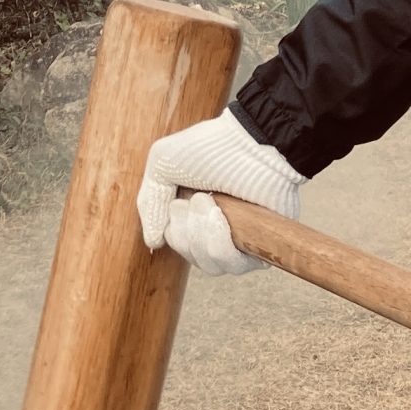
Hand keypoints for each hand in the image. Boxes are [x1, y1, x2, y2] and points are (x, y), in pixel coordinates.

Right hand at [136, 110, 303, 276]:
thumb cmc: (209, 147)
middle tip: (195, 199)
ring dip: (201, 235)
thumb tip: (153, 242)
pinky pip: (235, 265)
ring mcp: (239, 237)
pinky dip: (220, 243)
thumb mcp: (162, 164)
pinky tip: (219, 216)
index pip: (178, 244)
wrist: (249, 144)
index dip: (173, 231)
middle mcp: (217, 227)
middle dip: (185, 231)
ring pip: (211, 266)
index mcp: (194, 211)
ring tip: (209, 203)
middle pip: (192, 257)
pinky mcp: (260, 243)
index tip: (177, 203)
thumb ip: (150, 204)